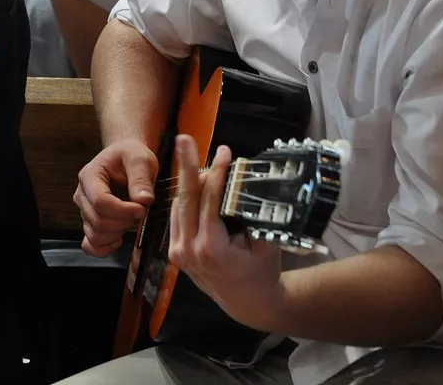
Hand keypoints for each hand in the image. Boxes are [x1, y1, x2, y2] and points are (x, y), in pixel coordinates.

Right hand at [74, 138, 157, 255]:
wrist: (125, 158)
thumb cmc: (130, 155)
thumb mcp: (140, 159)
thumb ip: (141, 178)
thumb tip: (144, 200)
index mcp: (90, 175)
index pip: (100, 201)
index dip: (122, 211)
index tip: (142, 209)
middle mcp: (82, 194)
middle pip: (97, 221)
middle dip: (123, 222)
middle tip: (141, 213)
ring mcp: (84, 210)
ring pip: (94, 235)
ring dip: (116, 234)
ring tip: (131, 221)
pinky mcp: (90, 222)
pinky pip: (90, 244)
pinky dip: (104, 248)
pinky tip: (119, 239)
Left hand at [168, 135, 283, 323]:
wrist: (248, 304)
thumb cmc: (262, 273)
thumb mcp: (265, 244)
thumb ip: (255, 216)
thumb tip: (248, 183)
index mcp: (211, 249)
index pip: (210, 201)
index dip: (217, 173)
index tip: (224, 151)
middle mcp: (189, 249)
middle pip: (186, 198)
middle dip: (186, 165)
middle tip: (184, 138)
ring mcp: (179, 252)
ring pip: (179, 206)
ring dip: (187, 180)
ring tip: (192, 153)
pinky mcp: (177, 253)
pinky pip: (178, 217)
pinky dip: (186, 198)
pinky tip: (194, 181)